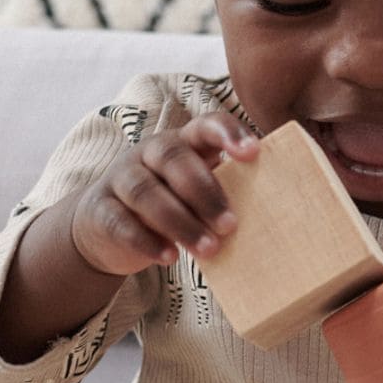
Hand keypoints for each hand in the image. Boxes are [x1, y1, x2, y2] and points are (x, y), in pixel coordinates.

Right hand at [68, 116, 257, 277]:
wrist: (107, 228)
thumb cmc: (170, 207)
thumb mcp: (195, 195)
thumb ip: (226, 194)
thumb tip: (282, 214)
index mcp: (182, 143)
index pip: (205, 125)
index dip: (228, 133)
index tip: (253, 152)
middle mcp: (149, 153)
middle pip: (173, 157)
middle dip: (204, 191)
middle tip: (230, 225)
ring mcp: (120, 179)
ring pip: (145, 191)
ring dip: (179, 222)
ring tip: (208, 250)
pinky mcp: (100, 210)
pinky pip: (120, 221)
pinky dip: (146, 240)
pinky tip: (168, 258)